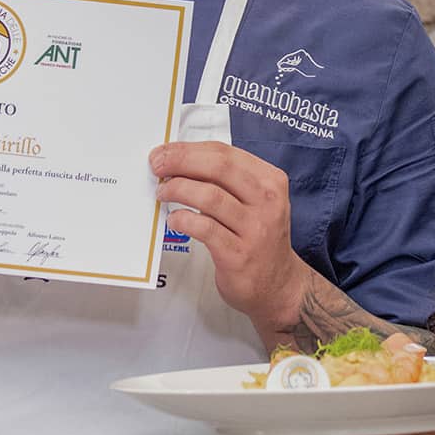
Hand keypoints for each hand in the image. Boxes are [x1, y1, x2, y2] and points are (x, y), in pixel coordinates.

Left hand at [149, 140, 307, 334]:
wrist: (278, 285)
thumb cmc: (259, 239)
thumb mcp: (255, 201)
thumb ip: (226, 181)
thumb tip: (181, 161)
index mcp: (270, 181)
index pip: (225, 153)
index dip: (189, 149)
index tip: (165, 151)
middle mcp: (267, 201)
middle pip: (218, 167)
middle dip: (180, 161)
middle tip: (157, 166)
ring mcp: (255, 229)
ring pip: (209, 196)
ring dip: (177, 189)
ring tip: (163, 193)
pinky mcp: (238, 254)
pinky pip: (204, 229)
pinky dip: (183, 220)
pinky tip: (174, 220)